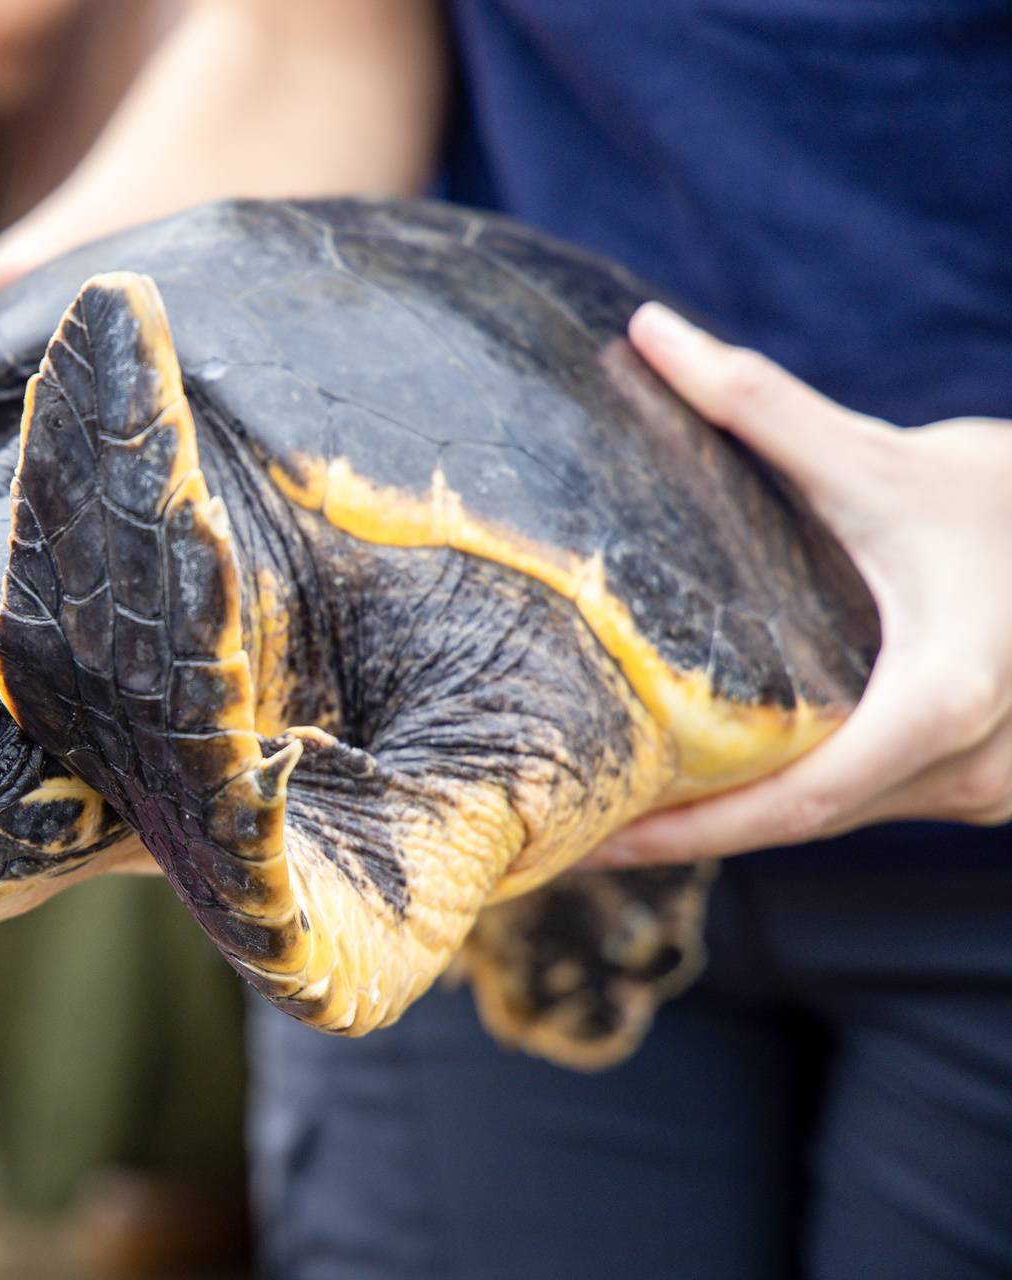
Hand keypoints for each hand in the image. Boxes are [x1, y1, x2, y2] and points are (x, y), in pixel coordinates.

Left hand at [587, 303, 1011, 866]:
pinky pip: (864, 803)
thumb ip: (759, 403)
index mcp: (945, 701)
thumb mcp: (877, 459)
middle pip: (803, 821)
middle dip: (689, 833)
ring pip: (834, 818)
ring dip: (735, 820)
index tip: (601, 842)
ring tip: (617, 817)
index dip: (694, 832)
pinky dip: (789, 796)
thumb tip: (648, 332)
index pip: (799, 801)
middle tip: (576, 835)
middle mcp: (972, 764)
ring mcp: (985, 786)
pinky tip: (707, 789)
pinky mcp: (979, 783)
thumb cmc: (994, 494)